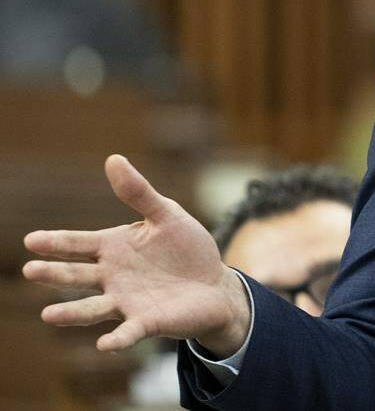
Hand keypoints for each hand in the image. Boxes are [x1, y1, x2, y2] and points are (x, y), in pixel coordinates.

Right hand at [23, 154, 250, 356]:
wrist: (215, 284)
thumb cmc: (187, 248)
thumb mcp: (167, 215)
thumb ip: (139, 193)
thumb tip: (112, 159)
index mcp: (114, 248)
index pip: (79, 243)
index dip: (56, 242)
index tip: (32, 240)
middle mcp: (113, 277)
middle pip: (77, 275)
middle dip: (54, 273)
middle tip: (30, 269)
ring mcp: (127, 302)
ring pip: (93, 309)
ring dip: (71, 313)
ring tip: (48, 314)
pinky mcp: (147, 322)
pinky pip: (128, 332)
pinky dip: (117, 338)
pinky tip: (104, 344)